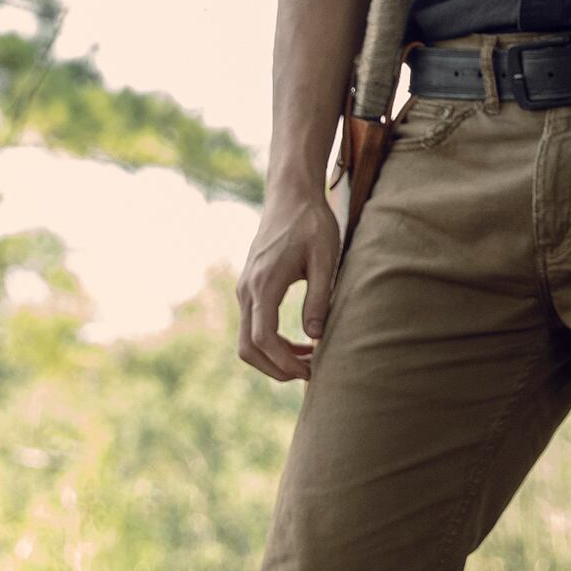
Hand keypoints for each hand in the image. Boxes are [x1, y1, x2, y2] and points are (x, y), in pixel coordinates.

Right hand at [238, 190, 345, 382]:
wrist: (291, 196)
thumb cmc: (312, 223)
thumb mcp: (325, 259)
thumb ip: (319, 298)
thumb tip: (315, 337)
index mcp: (264, 285)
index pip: (263, 338)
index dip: (284, 362)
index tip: (310, 372)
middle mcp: (247, 291)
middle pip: (247, 348)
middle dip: (275, 368)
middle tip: (311, 374)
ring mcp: (245, 290)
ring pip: (248, 340)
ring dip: (275, 358)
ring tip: (311, 361)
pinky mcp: (251, 288)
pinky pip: (253, 326)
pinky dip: (273, 343)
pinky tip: (303, 344)